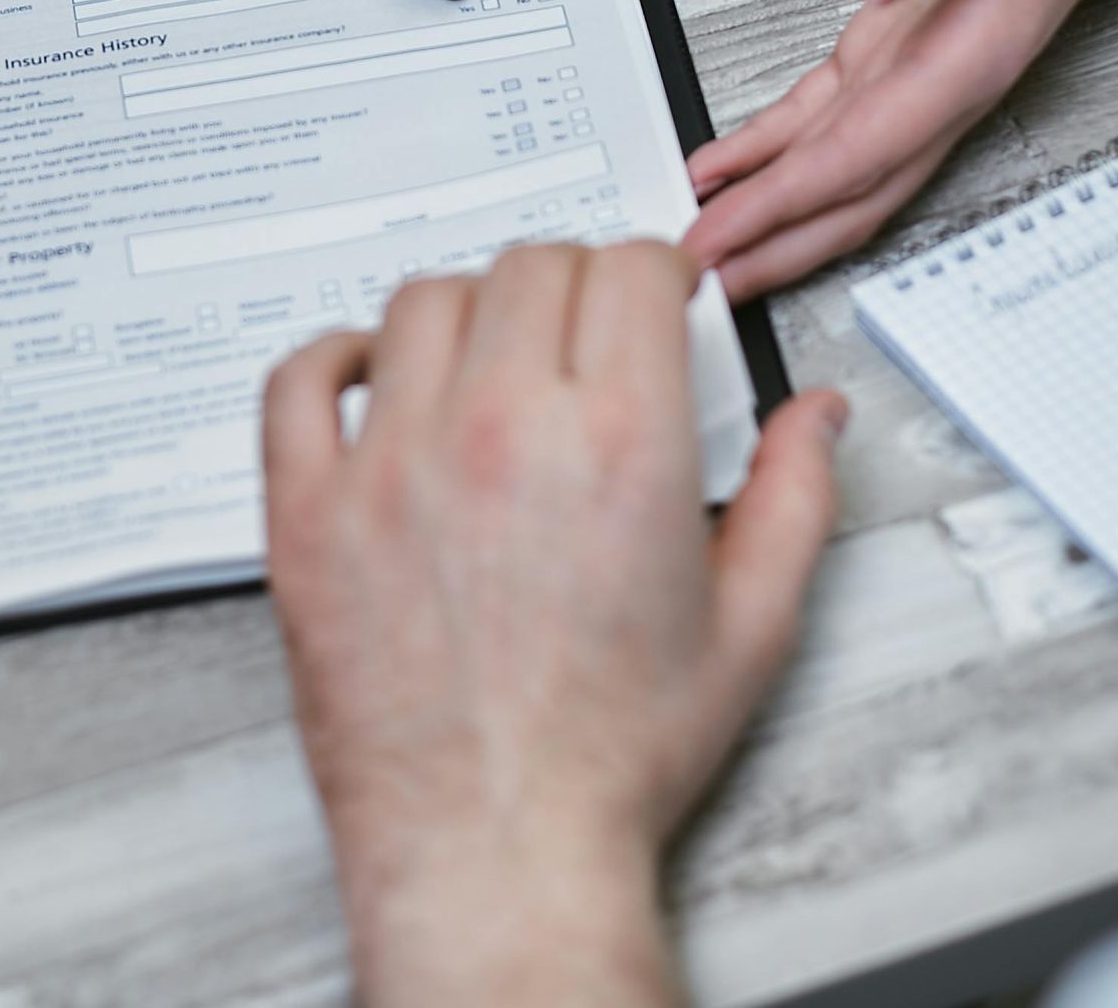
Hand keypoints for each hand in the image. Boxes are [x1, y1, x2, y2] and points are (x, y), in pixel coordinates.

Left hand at [264, 243, 843, 1007]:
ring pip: (422, 302)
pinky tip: (370, 377)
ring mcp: (392, 461)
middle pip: (529, 268)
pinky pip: (300, 380)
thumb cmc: (615, 755)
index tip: (654, 293)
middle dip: (572, 283)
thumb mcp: (750, 628)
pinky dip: (333, 358)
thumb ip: (795, 498)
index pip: (628, 268)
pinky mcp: (310, 510)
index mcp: (618, 442)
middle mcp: (501, 426)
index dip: (652, 270)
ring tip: (489, 358)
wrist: (500, 851)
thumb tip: (817, 413)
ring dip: (467, 312)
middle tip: (583, 331)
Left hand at [686, 0, 1117, 300]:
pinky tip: (735, 164)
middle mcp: (954, 74)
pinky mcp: (907, 39)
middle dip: (775, 237)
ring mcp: (929, 64)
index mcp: (979, 48)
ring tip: (707, 239)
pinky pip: (836, 112)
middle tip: (698, 272)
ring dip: (776, 208)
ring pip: (845, 165)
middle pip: (855, 187)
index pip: (867, 147)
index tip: (727, 231)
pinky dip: (779, 144)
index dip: (788, 199)